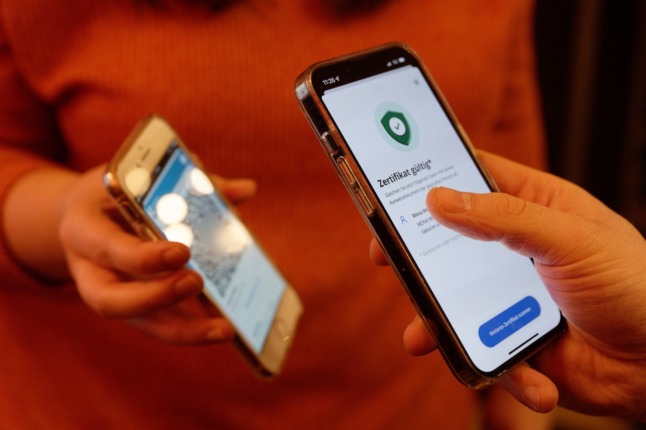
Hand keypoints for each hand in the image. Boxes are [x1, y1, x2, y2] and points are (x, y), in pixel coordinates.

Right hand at [58, 165, 255, 344]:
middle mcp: (89, 271)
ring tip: (224, 329)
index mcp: (83, 230)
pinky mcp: (135, 309)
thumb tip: (245, 190)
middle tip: (196, 283)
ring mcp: (112, 295)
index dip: (143, 256)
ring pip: (141, 324)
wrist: (88, 215)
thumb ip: (188, 184)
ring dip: (185, 331)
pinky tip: (225, 326)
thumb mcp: (137, 177)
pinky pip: (162, 325)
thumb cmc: (115, 192)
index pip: (107, 248)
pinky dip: (194, 328)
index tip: (182, 252)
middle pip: (111, 301)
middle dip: (156, 297)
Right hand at [371, 152, 645, 420]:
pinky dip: (499, 371)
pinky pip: (487, 351)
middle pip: (451, 243)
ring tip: (420, 338)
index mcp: (535, 209)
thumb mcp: (570, 239)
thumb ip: (504, 218)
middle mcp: (518, 250)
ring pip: (456, 302)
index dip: (434, 177)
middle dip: (417, 255)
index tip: (394, 182)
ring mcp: (514, 297)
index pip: (475, 178)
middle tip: (385, 257)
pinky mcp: (516, 341)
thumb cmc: (635, 286)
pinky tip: (530, 381)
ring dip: (437, 323)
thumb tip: (439, 199)